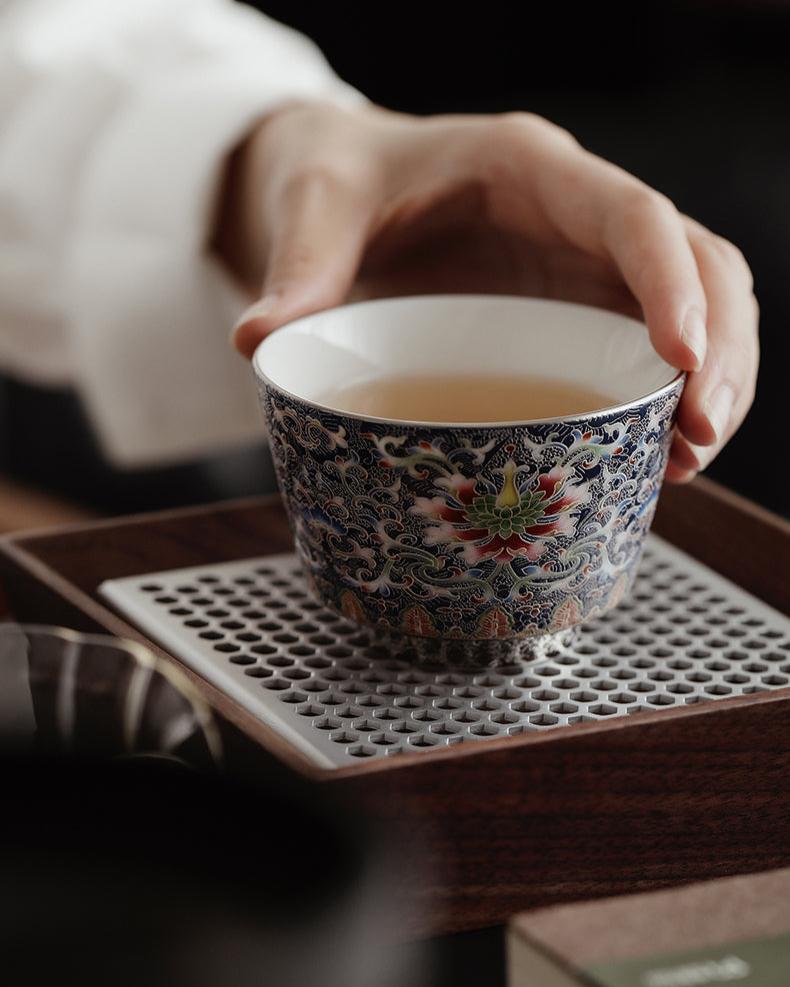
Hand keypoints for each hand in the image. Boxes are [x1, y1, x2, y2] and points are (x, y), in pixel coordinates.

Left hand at [219, 100, 757, 483]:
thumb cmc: (341, 180)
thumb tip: (260, 342)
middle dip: (718, 350)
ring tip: (689, 462)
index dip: (671, 283)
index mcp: (530, 171)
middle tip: (699, 437)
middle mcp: (578, 217)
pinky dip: (667, 404)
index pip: (632, 215)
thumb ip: (298, 265)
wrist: (344, 187)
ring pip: (696, 309)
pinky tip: (659, 458)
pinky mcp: (575, 314)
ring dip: (711, 384)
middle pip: (697, 264)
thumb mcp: (316, 204)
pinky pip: (649, 351)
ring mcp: (583, 269)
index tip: (684, 360)